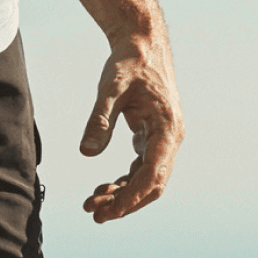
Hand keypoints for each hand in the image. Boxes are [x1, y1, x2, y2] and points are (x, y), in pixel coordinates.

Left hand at [80, 39, 181, 223]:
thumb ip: (99, 121)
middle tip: (94, 214)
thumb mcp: (109, 89)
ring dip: (123, 195)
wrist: (142, 43)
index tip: (107, 212)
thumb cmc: (128, 63)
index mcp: (167, 129)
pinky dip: (124, 181)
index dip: (130, 197)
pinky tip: (103, 189)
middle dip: (125, 202)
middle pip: (152, 184)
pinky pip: (142, 168)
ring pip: (147, 179)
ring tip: (92, 204)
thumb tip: (87, 154)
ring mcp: (164, 139)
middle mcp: (171, 138)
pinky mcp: (154, 136)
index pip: (152, 175)